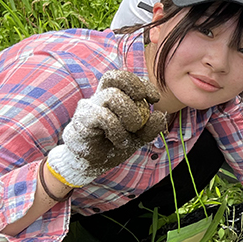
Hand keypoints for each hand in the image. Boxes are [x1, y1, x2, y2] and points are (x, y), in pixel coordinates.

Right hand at [47, 70, 167, 186]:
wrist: (92, 164)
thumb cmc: (113, 145)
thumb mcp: (138, 137)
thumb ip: (151, 127)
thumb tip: (160, 114)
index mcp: (112, 97)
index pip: (124, 79)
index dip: (141, 83)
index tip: (155, 99)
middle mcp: (99, 98)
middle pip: (113, 77)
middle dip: (134, 86)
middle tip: (146, 102)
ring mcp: (89, 108)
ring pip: (112, 96)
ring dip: (129, 114)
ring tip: (131, 131)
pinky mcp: (82, 121)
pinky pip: (103, 116)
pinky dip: (117, 129)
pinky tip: (120, 141)